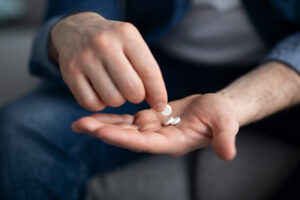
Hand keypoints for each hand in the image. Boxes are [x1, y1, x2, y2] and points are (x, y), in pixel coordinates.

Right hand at [50, 12, 166, 110]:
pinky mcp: (69, 73)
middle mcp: (104, 44)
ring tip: (114, 88)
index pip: (149, 71)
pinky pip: (91, 103)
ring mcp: (84, 58)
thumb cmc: (113, 43)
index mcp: (126, 35)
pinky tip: (100, 91)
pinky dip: (99, 103)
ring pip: (112, 99)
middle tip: (132, 91)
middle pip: (132, 89)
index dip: (158, 92)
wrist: (77, 30)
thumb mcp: (132, 44)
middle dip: (137, 96)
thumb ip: (146, 70)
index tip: (160, 105)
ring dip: (118, 100)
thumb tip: (159, 104)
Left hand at [72, 94, 239, 159]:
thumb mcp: (225, 124)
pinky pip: (128, 119)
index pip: (143, 143)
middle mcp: (157, 139)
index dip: (123, 138)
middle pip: (127, 137)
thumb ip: (224, 138)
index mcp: (172, 143)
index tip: (100, 132)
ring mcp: (152, 130)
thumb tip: (228, 154)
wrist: (216, 109)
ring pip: (124, 128)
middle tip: (80, 124)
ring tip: (80, 122)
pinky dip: (112, 117)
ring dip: (103, 125)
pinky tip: (97, 114)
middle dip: (104, 132)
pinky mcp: (150, 120)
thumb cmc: (222, 116)